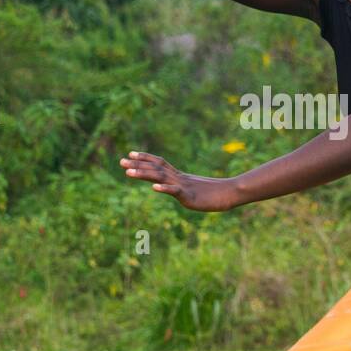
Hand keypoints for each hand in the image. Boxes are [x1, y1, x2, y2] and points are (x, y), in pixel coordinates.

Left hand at [120, 151, 237, 211]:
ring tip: (127, 172)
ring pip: (161, 178)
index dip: (145, 158)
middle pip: (155, 169)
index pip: (159, 163)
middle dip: (137, 165)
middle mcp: (179, 178)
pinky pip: (176, 191)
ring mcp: (183, 186)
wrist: (230, 193)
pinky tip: (154, 188)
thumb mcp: (195, 190)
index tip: (130, 154)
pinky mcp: (190, 196)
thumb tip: (178, 188)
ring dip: (143, 174)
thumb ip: (184, 188)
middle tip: (120, 161)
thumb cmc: (215, 193)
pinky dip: (164, 189)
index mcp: (179, 176)